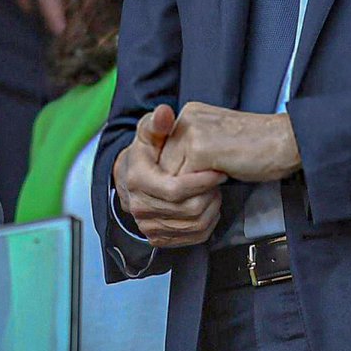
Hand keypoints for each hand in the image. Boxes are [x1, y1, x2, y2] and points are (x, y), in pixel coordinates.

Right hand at [113, 105, 226, 247]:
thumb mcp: (149, 131)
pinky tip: (209, 207)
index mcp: (139, 180)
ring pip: (193, 225)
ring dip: (211, 209)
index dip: (201, 182)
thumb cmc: (146, 152)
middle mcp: (140, 207)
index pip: (176, 189)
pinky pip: (192, 238)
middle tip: (219, 181)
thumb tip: (164, 112)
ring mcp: (148, 225)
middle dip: (210, 195)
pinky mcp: (158, 237)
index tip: (219, 172)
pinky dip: (207, 224)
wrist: (131, 177)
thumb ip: (158, 121)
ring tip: (215, 191)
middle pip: (188, 210)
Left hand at [160, 101, 301, 182]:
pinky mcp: (200, 150)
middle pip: (162, 165)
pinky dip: (199, 192)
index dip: (175, 173)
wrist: (285, 141)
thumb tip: (170, 177)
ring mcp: (191, 132)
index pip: (162, 153)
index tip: (192, 182)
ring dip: (188, 191)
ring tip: (212, 187)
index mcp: (189, 113)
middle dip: (179, 184)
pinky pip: (183, 184)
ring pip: (169, 177)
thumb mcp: (215, 142)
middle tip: (204, 188)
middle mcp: (186, 117)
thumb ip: (190, 151)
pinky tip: (219, 185)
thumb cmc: (257, 146)